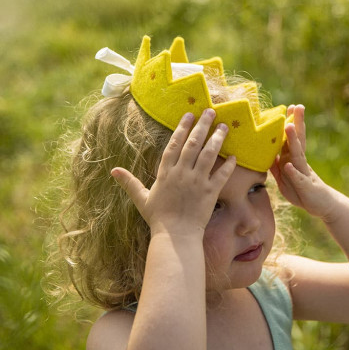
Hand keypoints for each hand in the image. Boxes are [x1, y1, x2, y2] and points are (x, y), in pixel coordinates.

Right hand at [112, 109, 235, 235]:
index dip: (182, 128)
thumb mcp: (141, 198)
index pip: (174, 144)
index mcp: (166, 173)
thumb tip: (113, 171)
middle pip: (193, 144)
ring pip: (209, 155)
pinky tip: (235, 156)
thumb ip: (129, 182)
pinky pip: (222, 176)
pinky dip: (229, 166)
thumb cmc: (158, 219)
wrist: (175, 237)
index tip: (189, 114)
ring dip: (217, 139)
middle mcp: (182, 173)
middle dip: (203, 125)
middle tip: (211, 111)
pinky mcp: (210, 193)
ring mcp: (197, 182)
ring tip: (225, 127)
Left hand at [271, 104, 336, 219]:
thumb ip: (275, 165)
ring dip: (293, 141)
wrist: (321, 206)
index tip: (289, 107)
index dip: (290, 123)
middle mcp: (300, 162)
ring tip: (289, 128)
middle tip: (296, 106)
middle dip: (297, 123)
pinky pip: (298, 178)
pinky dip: (293, 172)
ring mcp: (303, 173)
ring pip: (298, 155)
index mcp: (294, 158)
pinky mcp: (305, 187)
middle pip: (298, 139)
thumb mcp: (284, 177)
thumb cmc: (301, 190)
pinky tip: (289, 166)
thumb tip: (265, 152)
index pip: (291, 138)